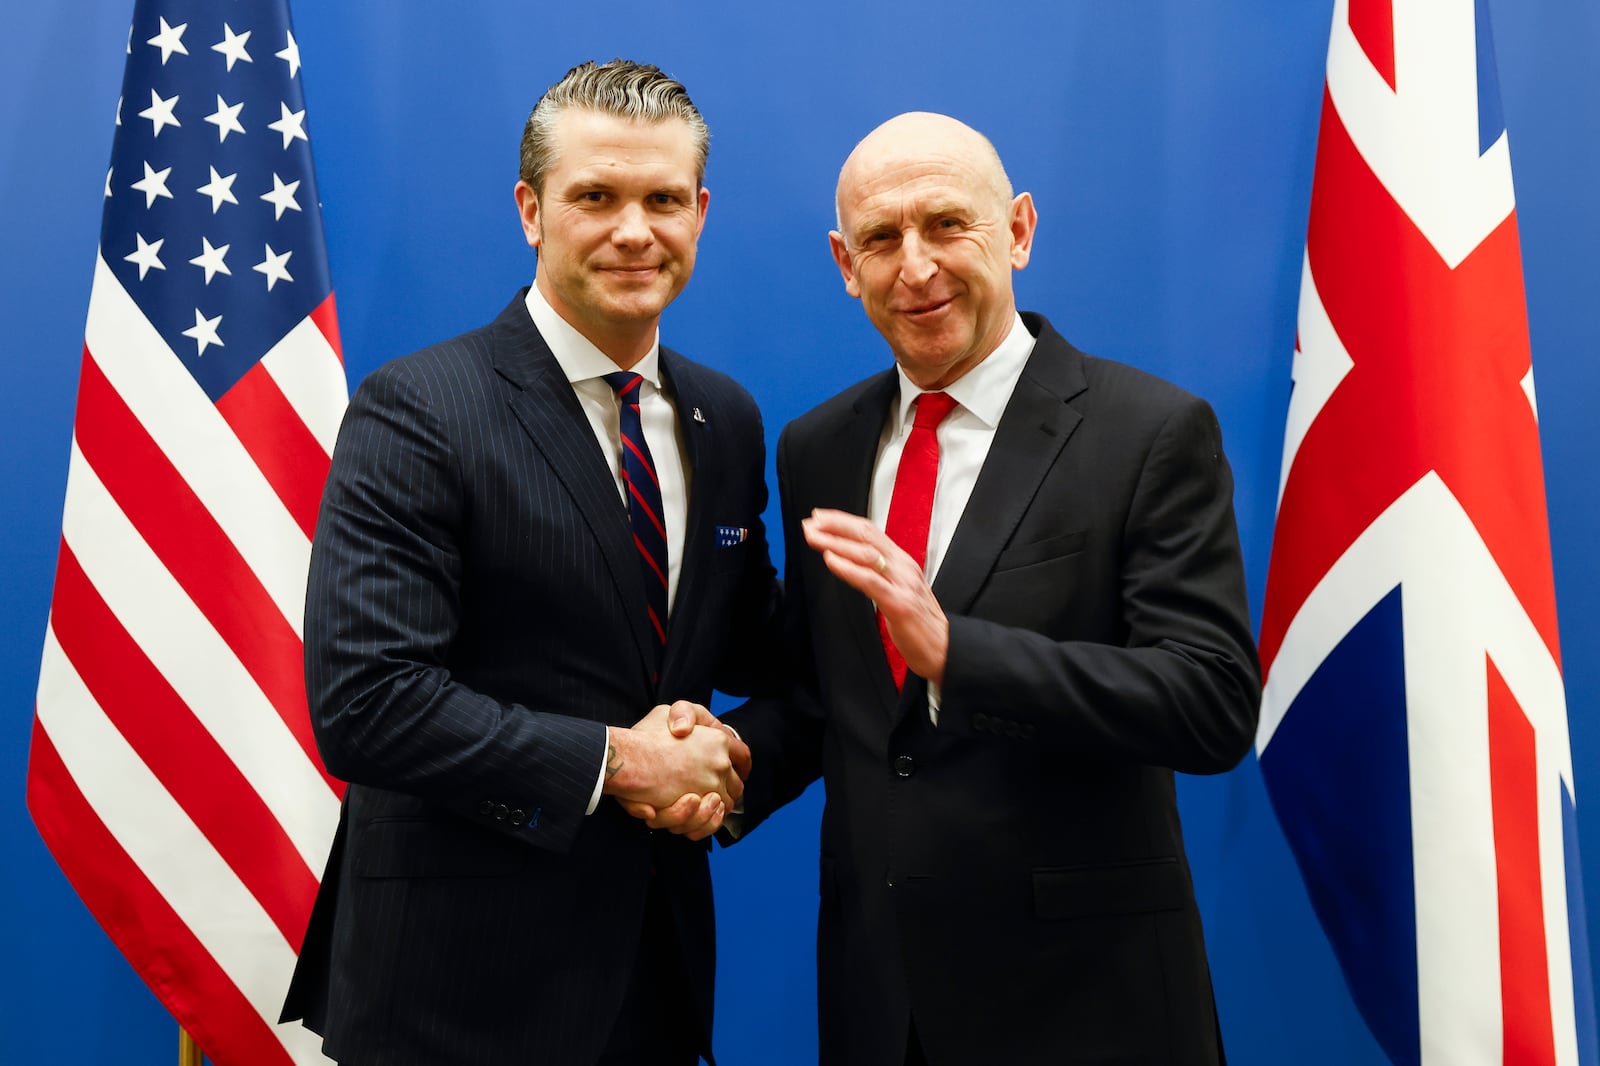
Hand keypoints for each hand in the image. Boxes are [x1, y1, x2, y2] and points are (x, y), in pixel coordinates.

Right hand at [618, 701, 750, 839]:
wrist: (626, 760)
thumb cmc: (643, 736)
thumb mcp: (666, 713)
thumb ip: (684, 717)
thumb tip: (684, 730)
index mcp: (718, 740)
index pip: (742, 756)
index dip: (740, 764)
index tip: (737, 771)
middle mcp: (721, 763)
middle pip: (735, 785)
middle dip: (725, 790)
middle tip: (707, 793)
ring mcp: (712, 785)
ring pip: (724, 806)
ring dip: (711, 809)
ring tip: (692, 802)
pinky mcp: (698, 807)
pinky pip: (710, 822)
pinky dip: (704, 822)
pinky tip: (689, 812)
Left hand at [803, 508, 947, 683]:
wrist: (946, 649)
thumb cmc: (920, 624)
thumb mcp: (899, 590)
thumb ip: (880, 575)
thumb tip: (854, 564)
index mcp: (902, 562)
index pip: (870, 531)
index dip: (843, 521)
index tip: (820, 518)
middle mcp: (903, 567)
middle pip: (866, 535)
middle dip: (835, 526)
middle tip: (811, 522)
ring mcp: (902, 584)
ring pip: (866, 554)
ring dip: (835, 543)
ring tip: (814, 537)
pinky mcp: (899, 604)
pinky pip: (869, 581)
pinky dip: (848, 568)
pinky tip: (831, 560)